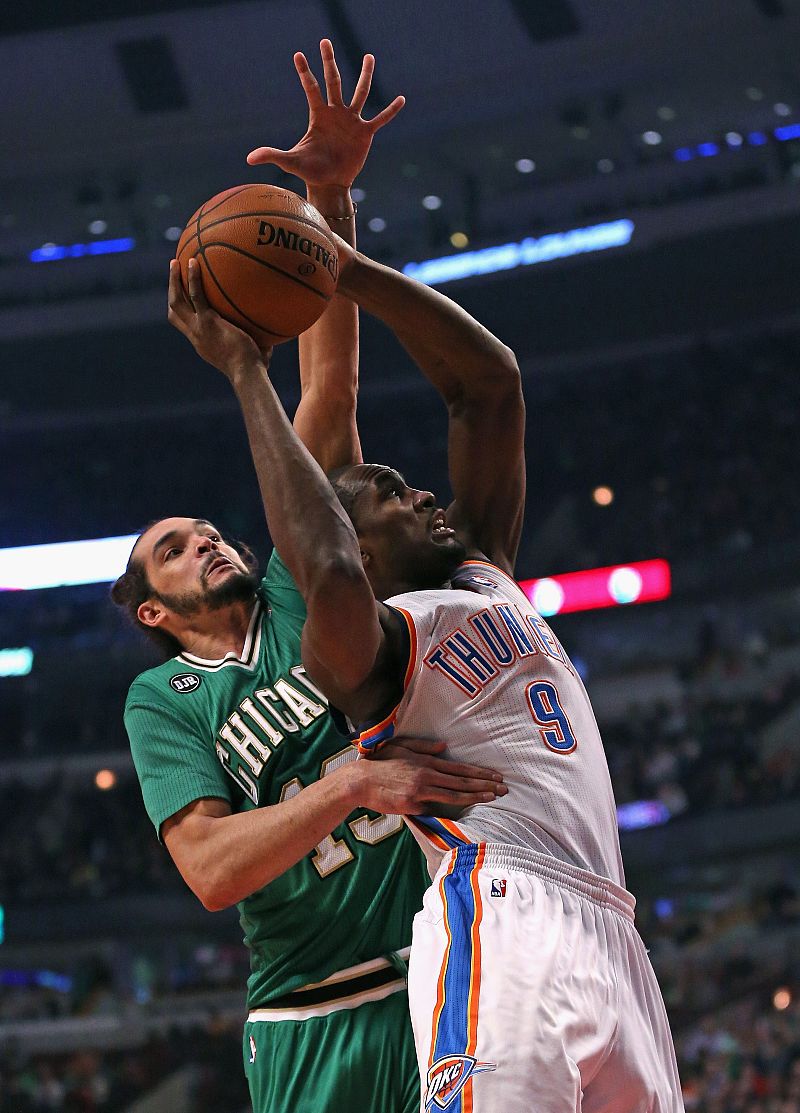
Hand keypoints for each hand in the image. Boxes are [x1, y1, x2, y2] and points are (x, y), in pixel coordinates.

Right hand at [167, 259, 272, 378]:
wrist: (247, 373)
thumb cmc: (254, 369)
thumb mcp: (253, 354)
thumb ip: (258, 344)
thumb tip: (273, 338)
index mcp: (202, 342)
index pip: (185, 325)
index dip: (181, 310)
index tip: (183, 295)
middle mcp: (196, 335)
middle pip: (174, 311)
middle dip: (172, 290)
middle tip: (174, 272)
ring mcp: (199, 328)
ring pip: (177, 301)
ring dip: (174, 280)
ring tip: (176, 261)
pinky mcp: (207, 321)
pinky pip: (196, 295)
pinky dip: (193, 278)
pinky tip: (194, 261)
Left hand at [247, 39, 403, 188]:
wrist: (330, 183)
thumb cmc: (310, 171)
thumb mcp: (290, 162)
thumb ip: (271, 155)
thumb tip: (249, 158)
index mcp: (318, 115)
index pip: (311, 88)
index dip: (305, 72)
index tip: (298, 54)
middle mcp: (335, 113)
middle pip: (333, 81)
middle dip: (329, 61)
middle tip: (325, 41)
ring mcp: (351, 121)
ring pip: (360, 93)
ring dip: (365, 75)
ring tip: (369, 56)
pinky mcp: (365, 133)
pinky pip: (380, 119)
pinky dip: (390, 110)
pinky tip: (401, 99)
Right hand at [349, 738, 506, 815]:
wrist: (360, 780)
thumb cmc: (379, 762)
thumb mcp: (401, 746)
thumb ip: (424, 746)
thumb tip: (444, 747)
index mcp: (426, 761)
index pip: (459, 768)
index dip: (479, 773)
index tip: (495, 776)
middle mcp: (427, 774)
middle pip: (462, 780)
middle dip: (485, 784)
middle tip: (504, 788)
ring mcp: (421, 789)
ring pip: (455, 793)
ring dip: (476, 795)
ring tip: (493, 797)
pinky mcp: (412, 803)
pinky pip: (435, 807)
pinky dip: (452, 808)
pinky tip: (467, 810)